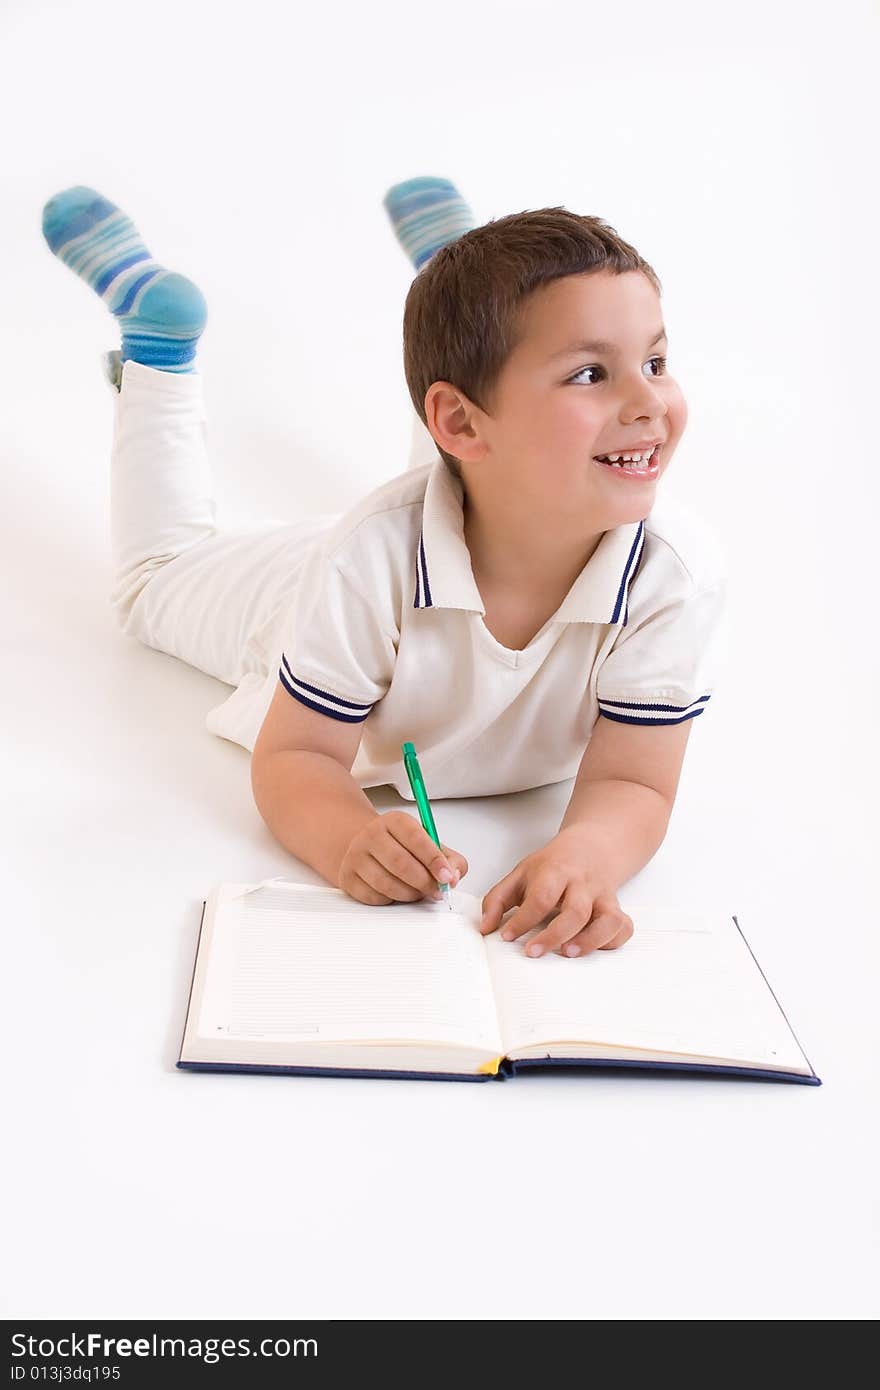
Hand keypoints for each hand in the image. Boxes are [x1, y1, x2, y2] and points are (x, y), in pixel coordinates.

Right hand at [338, 811, 467, 906]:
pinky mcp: (348, 877)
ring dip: (409, 894)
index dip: (434, 860)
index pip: (416, 838)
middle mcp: (372, 834)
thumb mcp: (428, 844)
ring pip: (387, 884)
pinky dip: (391, 900)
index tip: (447, 876)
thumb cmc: (402, 847)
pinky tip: (396, 892)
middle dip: (424, 883)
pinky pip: (374, 897)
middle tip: (437, 891)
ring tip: (418, 892)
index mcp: (395, 821)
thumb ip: (449, 858)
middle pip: (401, 863)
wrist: (365, 846)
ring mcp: (356, 856)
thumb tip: (453, 876)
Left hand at [478, 829, 632, 958]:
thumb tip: (485, 928)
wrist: (591, 847)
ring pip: (607, 919)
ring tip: (567, 954)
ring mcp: (603, 897)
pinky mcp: (616, 908)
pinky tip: (593, 950)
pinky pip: (623, 927)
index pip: (541, 896)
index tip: (506, 937)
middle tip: (532, 952)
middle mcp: (582, 884)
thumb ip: (498, 900)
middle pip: (575, 910)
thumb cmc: (552, 865)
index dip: (523, 919)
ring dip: (589, 940)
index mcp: (556, 871)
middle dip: (554, 935)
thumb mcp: (520, 874)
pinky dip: (613, 941)